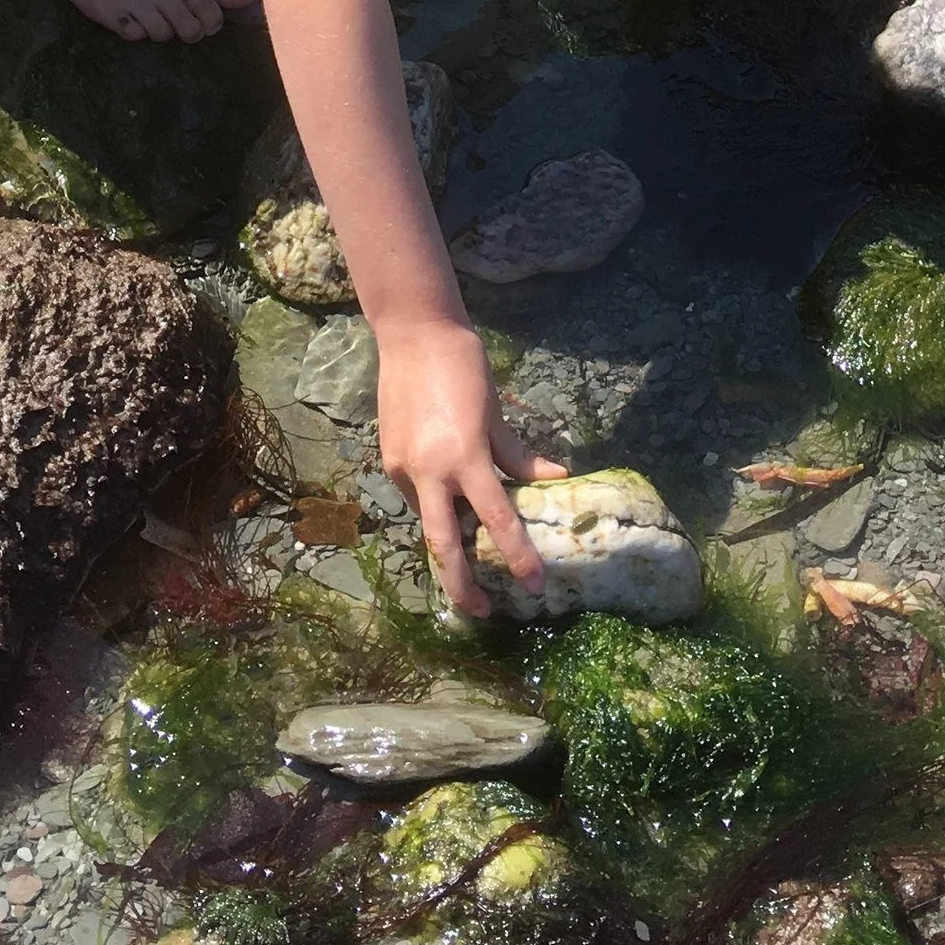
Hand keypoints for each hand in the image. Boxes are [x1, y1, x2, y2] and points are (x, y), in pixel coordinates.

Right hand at [379, 318, 565, 620]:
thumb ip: (518, 453)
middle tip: (484, 610)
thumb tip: (554, 478)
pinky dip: (436, 506)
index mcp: (465, 458)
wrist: (414, 334)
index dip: (517, 556)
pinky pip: (416, 495)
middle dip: (462, 585)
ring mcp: (404, 468)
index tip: (534, 584)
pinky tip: (450, 502)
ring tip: (470, 559)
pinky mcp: (389, 459)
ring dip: (448, 543)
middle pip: (443, 546)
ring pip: (427, 521)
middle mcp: (430, 471)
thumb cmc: (464, 367)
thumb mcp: (495, 413)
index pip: (498, 519)